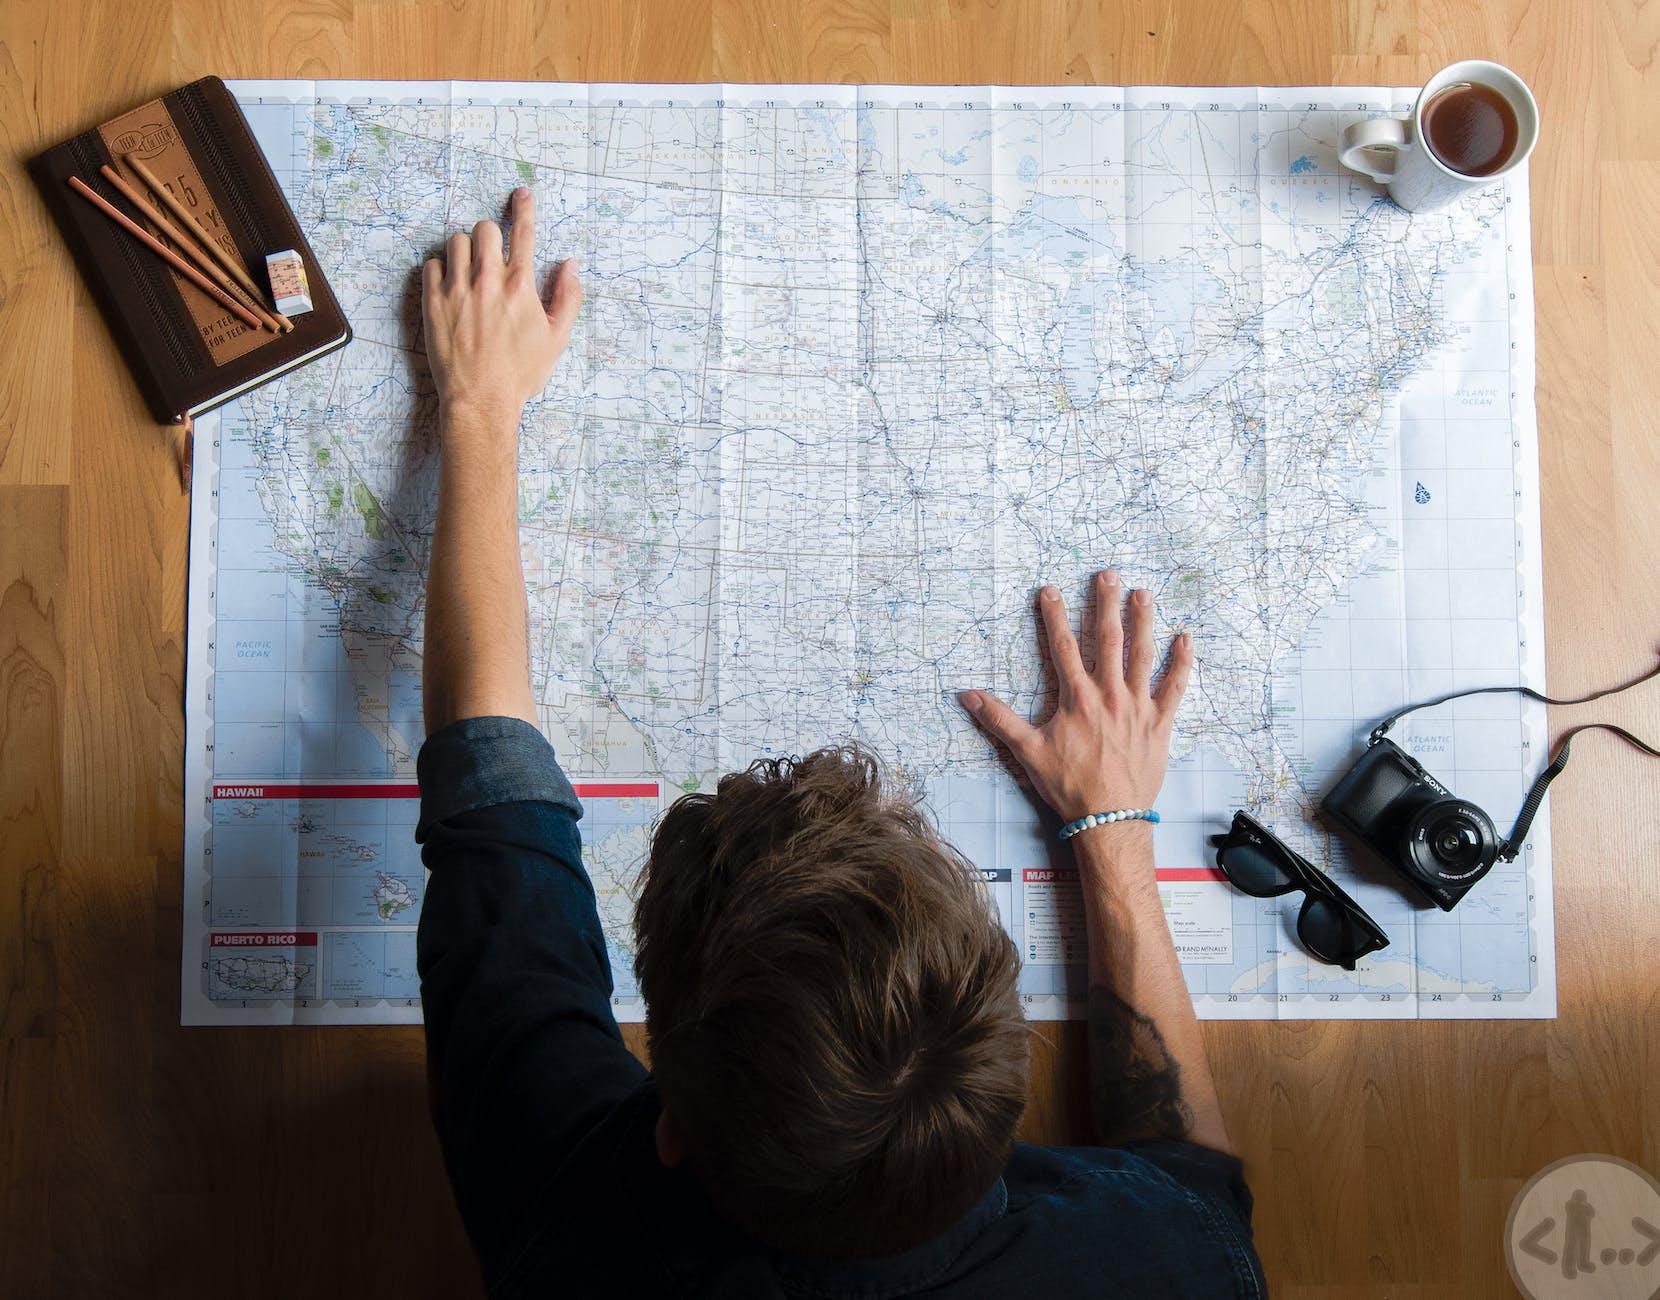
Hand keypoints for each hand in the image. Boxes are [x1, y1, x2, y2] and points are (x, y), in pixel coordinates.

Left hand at [421, 187, 581, 416]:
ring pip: (455, 241)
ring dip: (465, 249)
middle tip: (492, 255)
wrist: (480, 399)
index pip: (524, 232)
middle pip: (484, 229)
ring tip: (469, 270)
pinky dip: (441, 268)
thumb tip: (570, 267)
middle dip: (490, 236)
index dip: (524, 207)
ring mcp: (457, 290)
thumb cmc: (520, 374)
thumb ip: (567, 298)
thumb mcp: (556, 339)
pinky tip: (450, 285)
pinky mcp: (433, 302)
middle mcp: (487, 280)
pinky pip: (431, 264)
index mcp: (520, 286)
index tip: (522, 194)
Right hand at [959, 572, 1192, 820]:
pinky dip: (1182, 663)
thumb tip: (968, 695)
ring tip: (1143, 594)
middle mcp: (1110, 694)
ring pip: (1143, 654)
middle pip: (1108, 639)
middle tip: (1108, 575)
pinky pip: (1175, 687)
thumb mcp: (1027, 752)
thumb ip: (998, 719)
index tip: (1050, 590)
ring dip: (1144, 621)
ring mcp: (1138, 706)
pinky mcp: (1160, 723)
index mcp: (1077, 698)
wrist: (1109, 817)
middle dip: (1106, 603)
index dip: (1055, 615)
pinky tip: (1186, 639)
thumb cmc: (1068, 786)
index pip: (1063, 645)